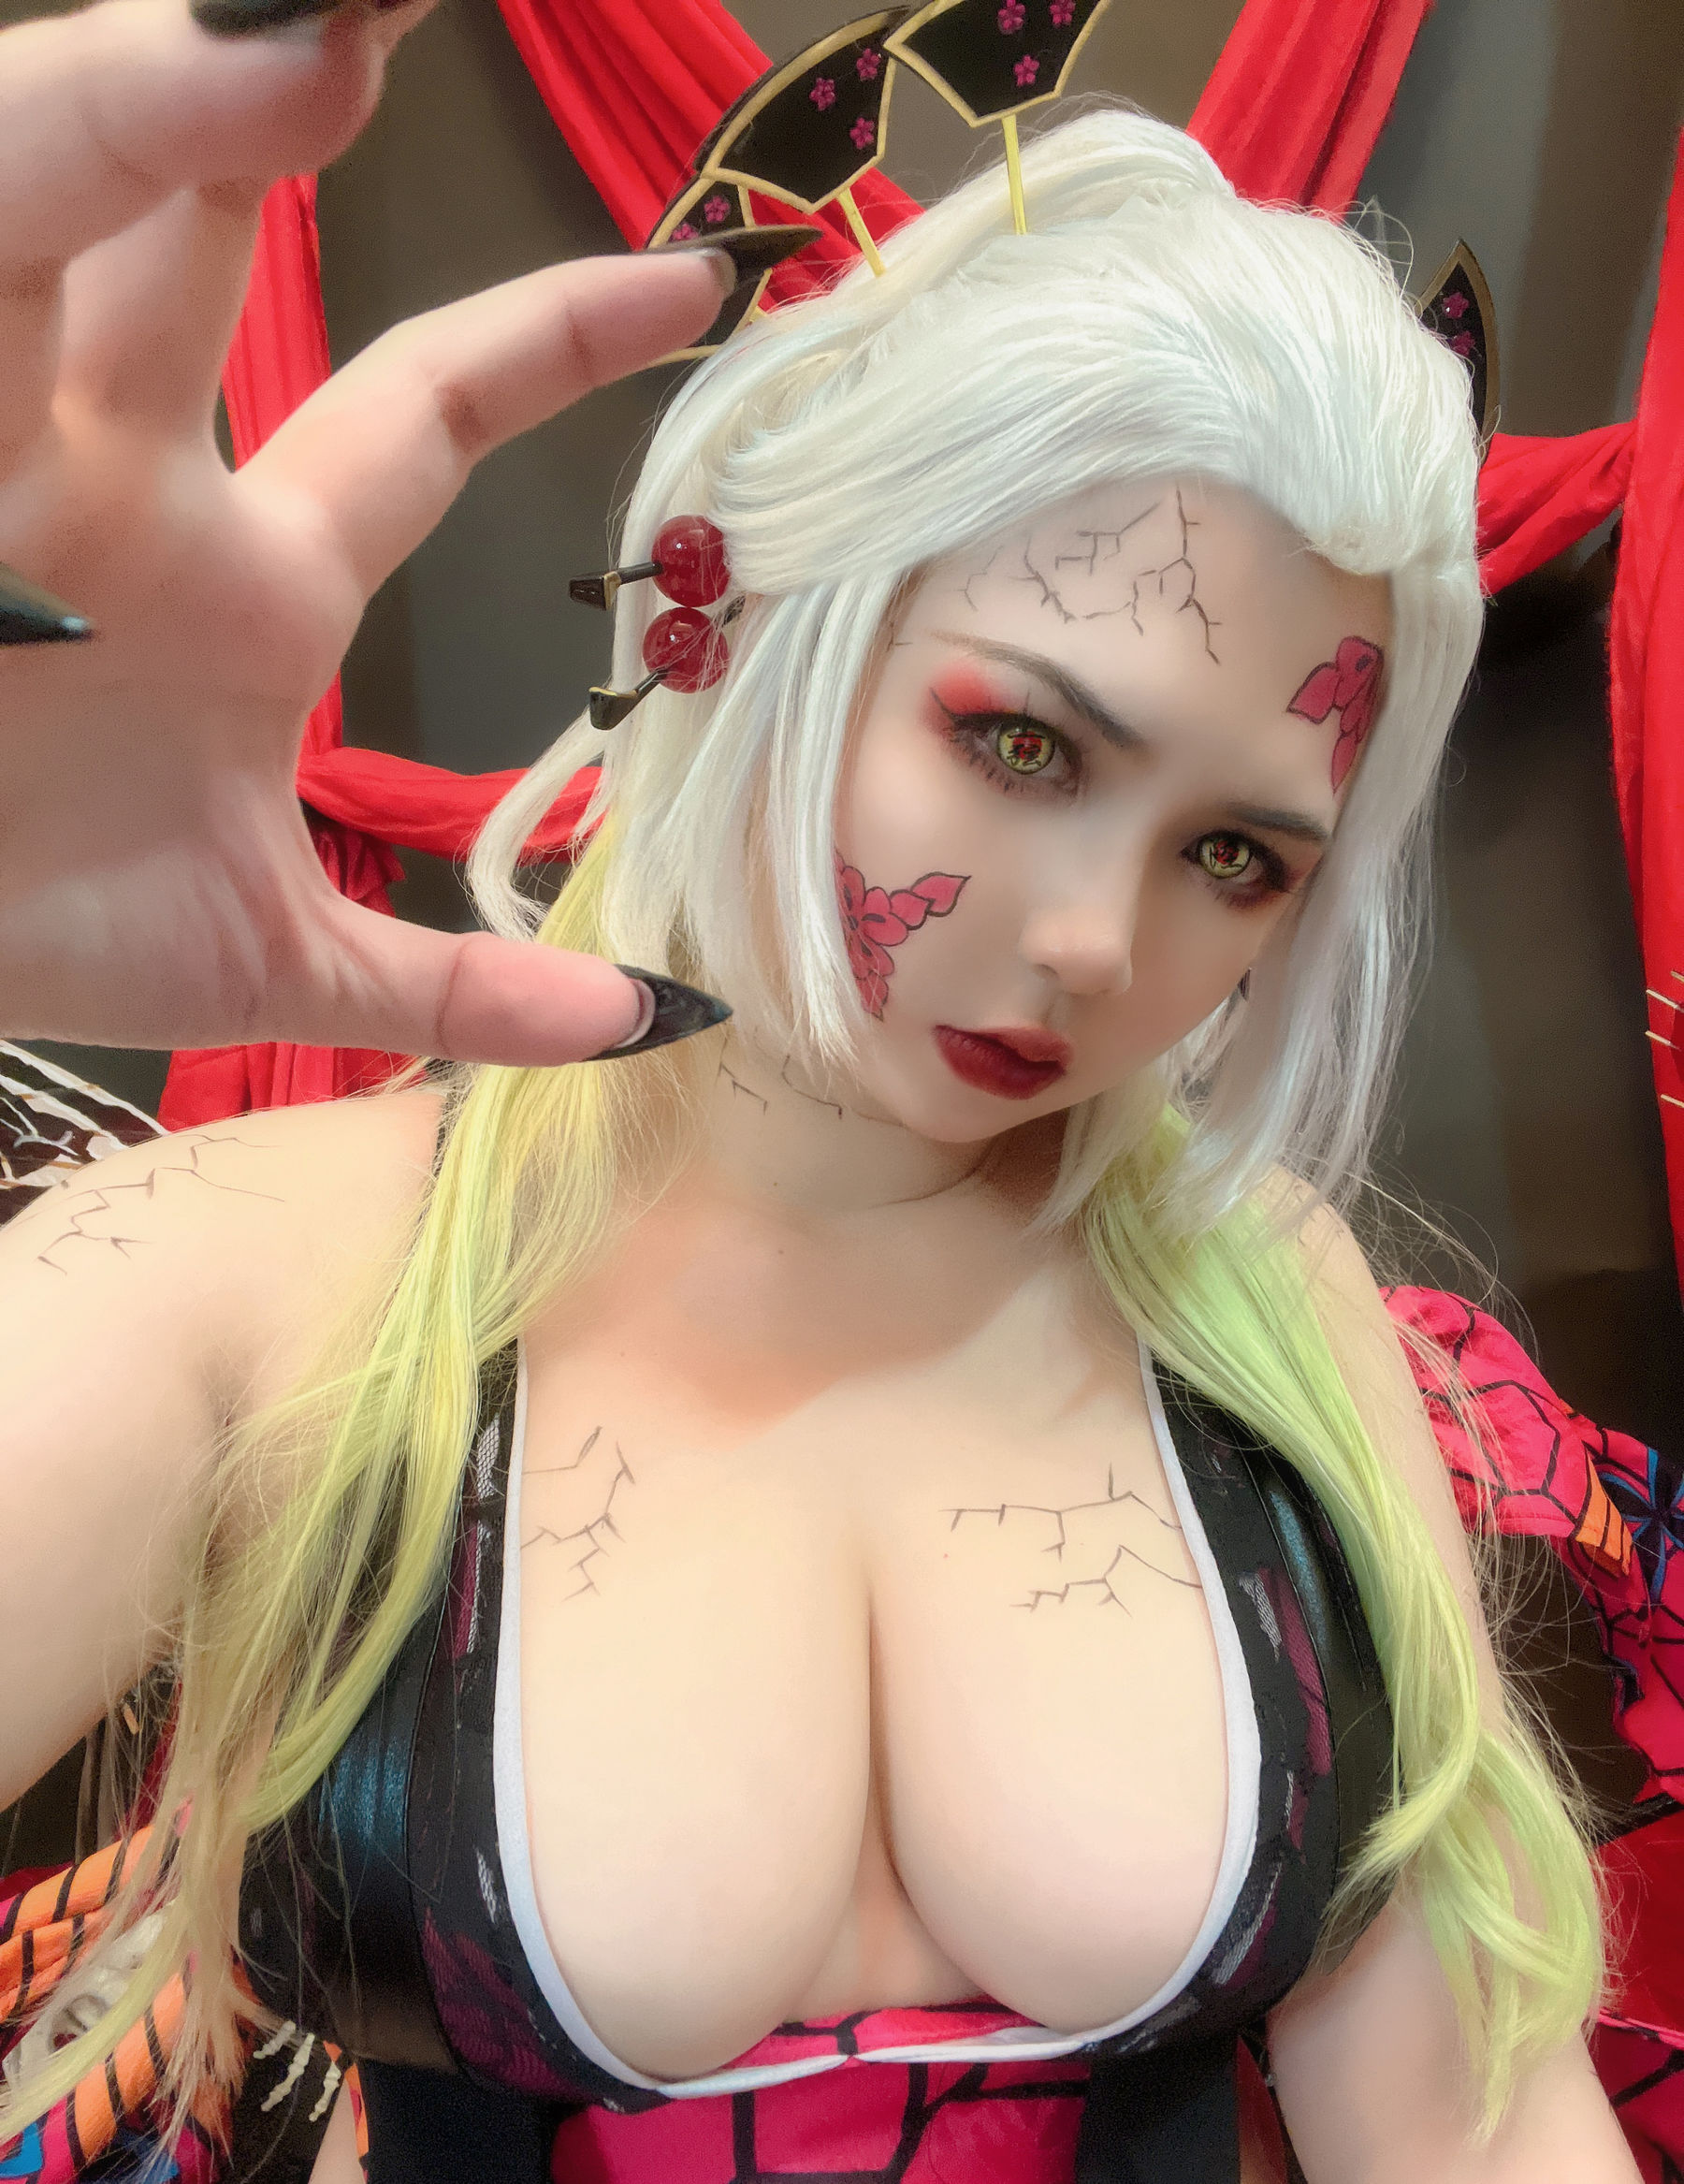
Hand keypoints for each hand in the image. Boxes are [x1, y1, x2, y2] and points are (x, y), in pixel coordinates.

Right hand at [0, 0, 729, 1063]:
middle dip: (303, 72)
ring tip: (312, 27)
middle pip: (227, 227)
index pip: (420, 407)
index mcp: (248, 576)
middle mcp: (128, 471)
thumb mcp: (264, 958)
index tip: (700, 285)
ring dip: (157, 96)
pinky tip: (139, 84)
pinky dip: (47, 160)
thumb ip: (450, 985)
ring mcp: (3, 445)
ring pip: (55, 196)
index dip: (551, 335)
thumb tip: (653, 1027)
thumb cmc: (29, 915)